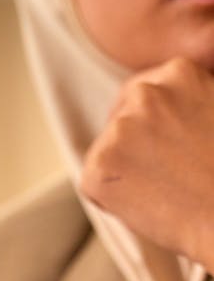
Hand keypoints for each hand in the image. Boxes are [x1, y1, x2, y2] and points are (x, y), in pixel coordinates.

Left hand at [81, 57, 213, 270]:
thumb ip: (188, 103)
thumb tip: (166, 120)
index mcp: (179, 73)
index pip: (144, 94)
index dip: (149, 125)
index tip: (161, 147)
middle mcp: (146, 93)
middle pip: (121, 117)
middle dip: (132, 144)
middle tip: (158, 174)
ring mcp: (120, 128)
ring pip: (106, 151)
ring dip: (122, 171)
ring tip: (159, 192)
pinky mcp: (100, 164)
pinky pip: (93, 184)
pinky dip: (109, 199)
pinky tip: (143, 206)